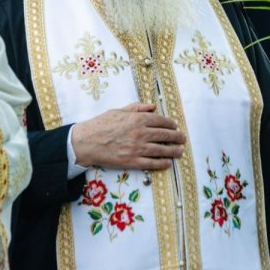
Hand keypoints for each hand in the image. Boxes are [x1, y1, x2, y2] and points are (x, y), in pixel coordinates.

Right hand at [71, 102, 185, 170]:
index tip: (175, 126)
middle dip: (176, 137)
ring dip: (173, 151)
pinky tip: (168, 162)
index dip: (170, 124)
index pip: (160, 121)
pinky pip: (152, 163)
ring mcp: (137, 148)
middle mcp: (140, 133)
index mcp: (137, 119)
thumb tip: (153, 107)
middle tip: (182, 139)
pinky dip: (162, 163)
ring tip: (180, 151)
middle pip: (164, 135)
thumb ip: (137, 108)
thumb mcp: (119, 111)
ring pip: (161, 150)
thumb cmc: (101, 124)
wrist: (86, 142)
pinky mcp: (132, 161)